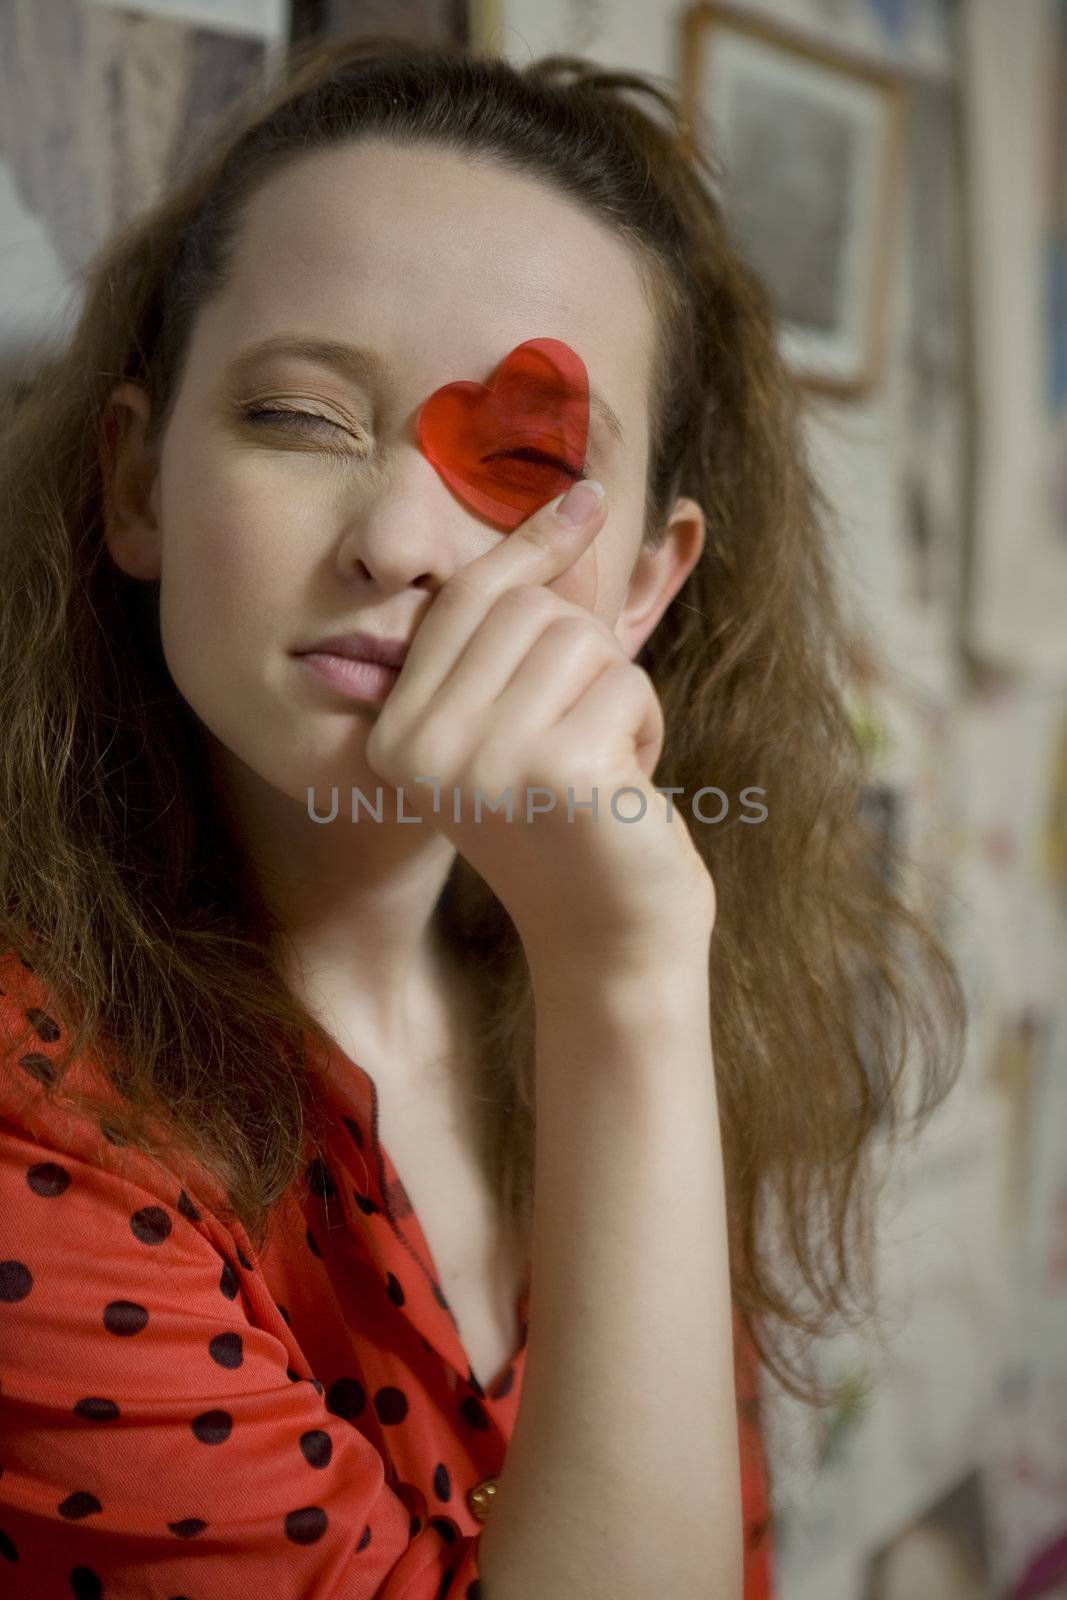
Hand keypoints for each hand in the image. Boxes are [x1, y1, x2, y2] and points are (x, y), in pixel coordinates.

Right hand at [362, 479, 715, 970]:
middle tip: (587, 735)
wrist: (612, 937)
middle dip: (584, 659)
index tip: (587, 498)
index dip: (531, 546)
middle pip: (527, 612)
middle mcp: (421, 747)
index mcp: (395, 736)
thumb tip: (575, 499)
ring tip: (604, 766)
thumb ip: (521, 630)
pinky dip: (645, 728)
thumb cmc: (573, 822)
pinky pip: (626, 683)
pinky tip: (626, 790)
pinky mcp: (558, 768)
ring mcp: (485, 759)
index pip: (462, 602)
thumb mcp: (519, 722)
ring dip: (617, 697)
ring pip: (580, 641)